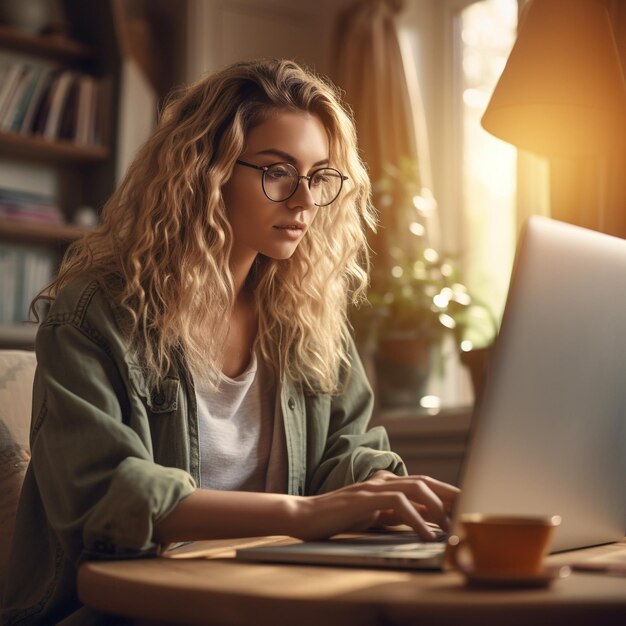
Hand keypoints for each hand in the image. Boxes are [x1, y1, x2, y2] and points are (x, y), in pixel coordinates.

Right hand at [291, 471, 459, 541]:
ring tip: (451, 526)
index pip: (422, 483)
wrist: (303, 515)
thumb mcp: (373, 515)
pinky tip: (426, 535)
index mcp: (384, 483)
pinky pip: (397, 504)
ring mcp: (372, 487)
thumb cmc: (337, 518)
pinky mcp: (363, 499)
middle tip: (470, 508)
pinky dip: (415, 518)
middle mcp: (381, 481)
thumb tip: (426, 521)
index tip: (466, 505)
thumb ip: (396, 514)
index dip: (446, 492)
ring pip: (414, 488)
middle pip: (424, 481)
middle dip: (450, 494)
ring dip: (437, 507)